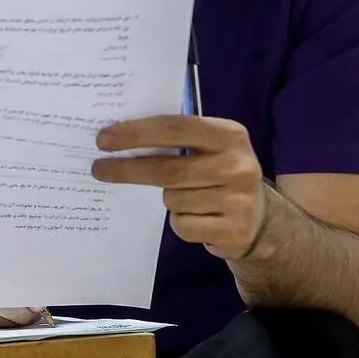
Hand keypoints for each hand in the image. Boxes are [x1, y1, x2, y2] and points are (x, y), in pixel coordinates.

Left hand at [91, 115, 267, 260]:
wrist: (260, 220)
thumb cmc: (220, 174)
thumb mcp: (209, 148)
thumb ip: (177, 138)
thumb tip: (119, 136)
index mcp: (230, 134)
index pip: (174, 128)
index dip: (136, 133)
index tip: (104, 139)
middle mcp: (238, 165)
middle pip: (167, 168)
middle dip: (127, 169)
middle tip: (98, 168)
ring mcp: (239, 200)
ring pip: (173, 199)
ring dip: (166, 200)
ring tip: (185, 197)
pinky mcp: (234, 230)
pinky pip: (183, 226)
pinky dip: (179, 222)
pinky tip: (197, 217)